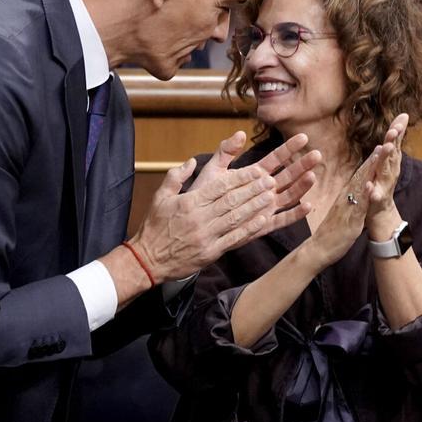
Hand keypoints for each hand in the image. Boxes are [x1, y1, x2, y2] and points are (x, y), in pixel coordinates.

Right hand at [130, 133, 320, 280]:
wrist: (148, 259)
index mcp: (189, 202)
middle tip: (272, 179)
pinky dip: (250, 228)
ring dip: (256, 206)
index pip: (220, 187)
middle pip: (232, 200)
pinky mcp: (211, 252)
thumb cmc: (155, 226)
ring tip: (272, 195)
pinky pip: (234, 238)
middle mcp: (199, 218)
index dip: (241, 178)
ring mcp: (206, 236)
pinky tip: (264, 219)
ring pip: (236, 218)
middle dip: (254, 189)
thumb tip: (192, 161)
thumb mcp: (160, 197)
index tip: (258, 170)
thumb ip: (176, 176)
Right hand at [303, 145, 385, 268]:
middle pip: (361, 175)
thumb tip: (355, 193)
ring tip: (380, 156)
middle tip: (384, 144)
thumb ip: (348, 201)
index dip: (370, 162)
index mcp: (345, 196)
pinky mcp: (350, 220)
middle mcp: (346, 198)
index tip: (379, 148)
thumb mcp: (342, 212)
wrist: (319, 249)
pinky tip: (370, 185)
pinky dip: (364, 195)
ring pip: (361, 185)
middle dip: (374, 160)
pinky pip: (358, 206)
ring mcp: (347, 207)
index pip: (359, 176)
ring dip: (371, 170)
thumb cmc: (331, 232)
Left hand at [366, 113, 407, 237]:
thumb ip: (393, 142)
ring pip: (385, 172)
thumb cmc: (382, 181)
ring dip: (386, 161)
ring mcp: (384, 186)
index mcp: (391, 162)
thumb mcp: (387, 160)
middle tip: (394, 131)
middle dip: (394, 142)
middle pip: (392, 155)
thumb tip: (402, 118)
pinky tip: (370, 187)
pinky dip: (373, 191)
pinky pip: (375, 195)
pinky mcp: (377, 200)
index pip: (395, 143)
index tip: (402, 117)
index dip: (398, 130)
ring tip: (388, 149)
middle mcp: (390, 172)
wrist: (380, 212)